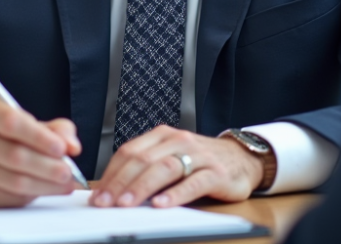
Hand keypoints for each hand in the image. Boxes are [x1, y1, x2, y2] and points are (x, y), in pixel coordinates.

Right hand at [0, 98, 81, 207]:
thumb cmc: (8, 136)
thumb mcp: (31, 123)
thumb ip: (57, 130)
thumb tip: (72, 146)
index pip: (12, 123)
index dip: (39, 137)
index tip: (62, 148)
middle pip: (15, 156)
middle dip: (48, 166)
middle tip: (68, 172)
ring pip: (15, 181)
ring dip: (46, 185)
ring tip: (65, 184)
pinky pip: (10, 198)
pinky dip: (33, 196)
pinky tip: (45, 190)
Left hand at [92, 126, 263, 208]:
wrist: (241, 158)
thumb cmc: (199, 161)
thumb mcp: (171, 158)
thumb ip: (147, 168)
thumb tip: (113, 191)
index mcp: (162, 135)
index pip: (130, 151)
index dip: (111, 174)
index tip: (98, 195)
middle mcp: (179, 140)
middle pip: (144, 159)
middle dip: (121, 182)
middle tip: (105, 203)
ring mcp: (198, 155)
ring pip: (165, 168)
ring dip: (142, 187)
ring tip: (126, 204)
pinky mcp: (216, 172)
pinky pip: (193, 182)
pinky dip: (176, 194)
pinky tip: (162, 204)